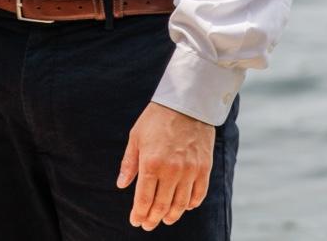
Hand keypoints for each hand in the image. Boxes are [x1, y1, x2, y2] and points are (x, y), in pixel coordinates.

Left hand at [117, 102, 214, 229]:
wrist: (186, 101)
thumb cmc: (157, 118)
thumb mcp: (136, 136)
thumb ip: (129, 163)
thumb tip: (121, 185)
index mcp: (151, 163)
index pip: (144, 199)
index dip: (139, 214)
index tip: (135, 221)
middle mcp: (171, 171)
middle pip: (161, 206)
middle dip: (152, 218)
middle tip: (147, 224)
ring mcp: (190, 171)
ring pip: (180, 205)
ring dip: (171, 216)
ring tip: (164, 219)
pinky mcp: (204, 168)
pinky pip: (198, 195)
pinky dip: (190, 205)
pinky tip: (184, 207)